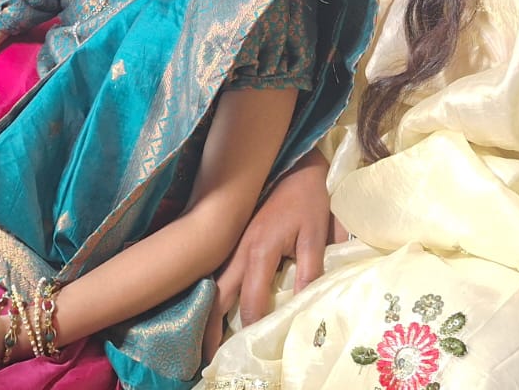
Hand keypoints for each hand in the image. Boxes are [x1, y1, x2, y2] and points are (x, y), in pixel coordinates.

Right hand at [204, 150, 332, 355]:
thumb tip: (303, 304)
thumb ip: (310, 269)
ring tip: (201, 339)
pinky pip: (216, 271)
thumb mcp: (316, 233)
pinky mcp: (232, 238)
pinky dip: (210, 292)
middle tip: (205, 356)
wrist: (296, 163)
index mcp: (259, 249)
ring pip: (212, 283)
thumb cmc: (309, 198)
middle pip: (216, 295)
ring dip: (205, 310)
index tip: (248, 346)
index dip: (249, 325)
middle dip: (208, 327)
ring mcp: (232, 242)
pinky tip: (209, 305)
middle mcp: (238, 249)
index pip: (249, 300)